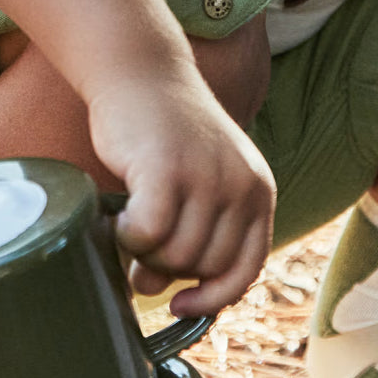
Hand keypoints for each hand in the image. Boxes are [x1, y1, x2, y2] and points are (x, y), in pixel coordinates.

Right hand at [86, 70, 275, 317]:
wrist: (141, 72)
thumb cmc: (162, 133)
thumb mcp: (201, 180)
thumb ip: (196, 232)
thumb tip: (161, 292)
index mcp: (257, 190)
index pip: (246, 268)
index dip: (213, 297)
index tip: (180, 305)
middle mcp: (240, 184)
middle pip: (205, 267)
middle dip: (168, 271)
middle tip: (139, 252)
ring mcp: (206, 175)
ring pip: (176, 256)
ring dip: (144, 255)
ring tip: (129, 228)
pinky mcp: (167, 168)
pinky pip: (148, 235)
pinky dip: (128, 238)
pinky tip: (119, 220)